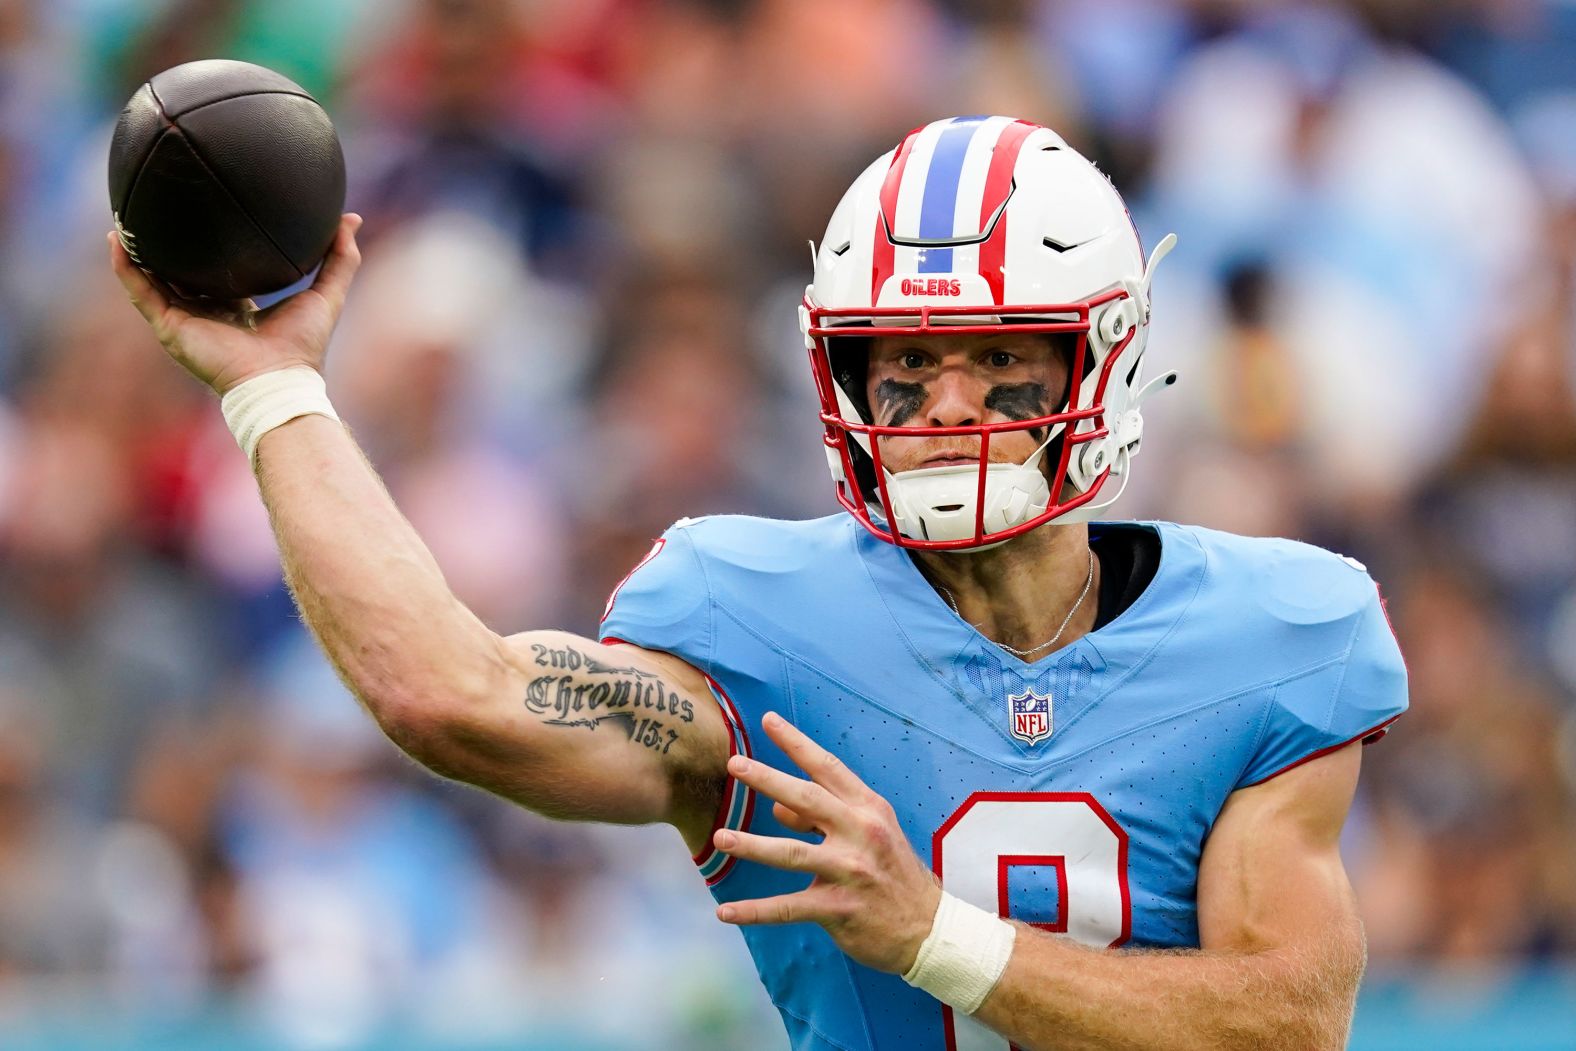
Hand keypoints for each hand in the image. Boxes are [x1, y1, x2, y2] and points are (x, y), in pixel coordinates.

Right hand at [108, 213, 363, 395]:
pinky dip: (126, 267)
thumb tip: (350, 218)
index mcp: (237, 307)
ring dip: (136, 250)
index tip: (205, 215)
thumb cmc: (304, 345)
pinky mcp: (170, 327)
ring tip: (123, 214)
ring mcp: (185, 320)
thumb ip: (340, 257)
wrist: (279, 378)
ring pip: (151, 279)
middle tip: (156, 207)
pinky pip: (140, 291)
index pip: (217, 273)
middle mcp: (207, 312)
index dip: (209, 248)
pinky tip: (115, 239)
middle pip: (179, 273)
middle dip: (166, 245)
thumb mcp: (327, 292)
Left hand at [713, 711, 941, 974]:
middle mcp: (860, 833)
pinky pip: (789, 907)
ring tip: (720, 837)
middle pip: (808, 799)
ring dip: (752, 845)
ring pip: (793, 853)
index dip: (796, 743)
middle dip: (768, 779)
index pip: (828, 767)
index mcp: (868, 808)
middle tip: (734, 764)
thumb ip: (824, 817)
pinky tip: (725, 912)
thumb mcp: (869, 833)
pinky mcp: (840, 908)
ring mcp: (851, 871)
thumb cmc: (893, 872)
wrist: (929, 927)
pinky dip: (755, 911)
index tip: (768, 720)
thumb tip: (777, 808)